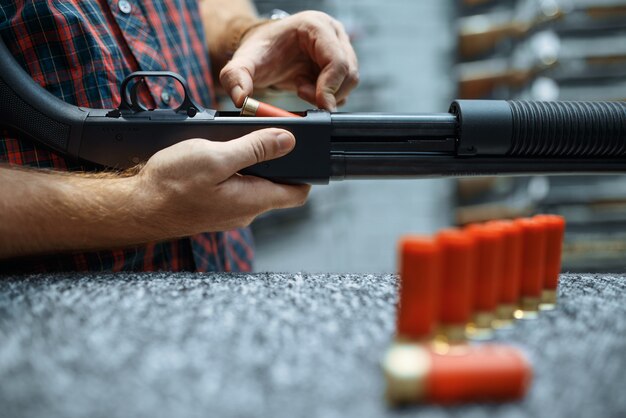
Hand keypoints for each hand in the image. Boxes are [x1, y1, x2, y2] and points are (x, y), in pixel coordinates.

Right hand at [135, 128, 309, 235]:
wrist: (137, 207)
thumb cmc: (172, 185)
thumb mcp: (216, 157)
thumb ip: (255, 149)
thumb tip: (288, 140)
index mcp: (254, 200)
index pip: (298, 193)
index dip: (306, 171)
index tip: (301, 149)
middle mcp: (246, 211)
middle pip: (276, 186)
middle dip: (276, 161)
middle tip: (263, 135)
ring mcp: (229, 212)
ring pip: (253, 186)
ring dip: (251, 165)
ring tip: (235, 143)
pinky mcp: (213, 208)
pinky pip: (234, 189)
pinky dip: (232, 172)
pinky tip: (216, 158)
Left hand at [220, 11, 358, 110]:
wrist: (264, 52)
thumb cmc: (259, 51)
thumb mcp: (244, 62)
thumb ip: (236, 77)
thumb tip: (241, 99)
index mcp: (315, 26)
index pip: (337, 61)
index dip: (330, 87)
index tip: (319, 105)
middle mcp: (333, 34)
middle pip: (349, 73)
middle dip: (328, 92)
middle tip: (301, 93)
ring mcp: (340, 48)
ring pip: (350, 82)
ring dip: (328, 95)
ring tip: (301, 88)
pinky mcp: (341, 63)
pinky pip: (344, 88)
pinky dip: (327, 96)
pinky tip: (307, 88)